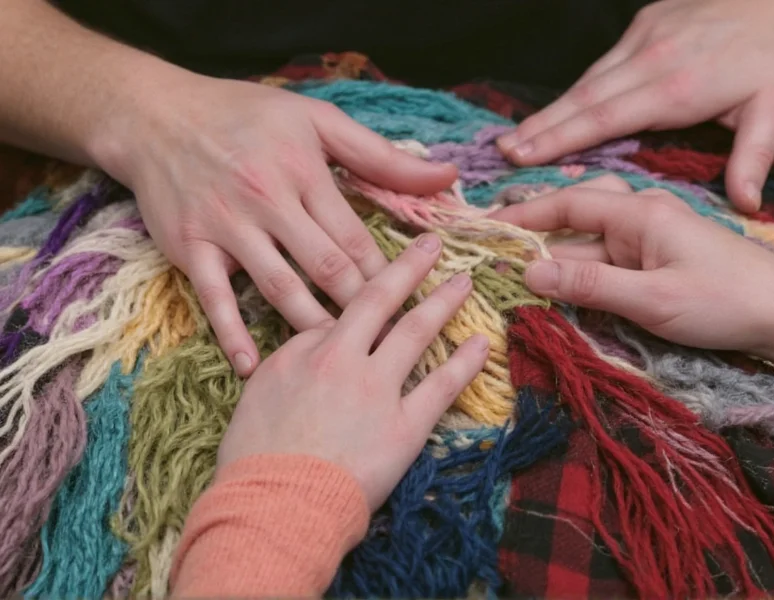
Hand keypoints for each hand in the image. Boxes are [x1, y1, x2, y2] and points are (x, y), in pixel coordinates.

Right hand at [93, 73, 456, 376]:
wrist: (157, 116)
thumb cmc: (244, 115)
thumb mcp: (316, 118)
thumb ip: (380, 155)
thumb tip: (444, 178)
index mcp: (303, 171)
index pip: (355, 236)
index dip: (389, 276)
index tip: (413, 306)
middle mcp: (266, 200)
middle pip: (325, 266)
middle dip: (362, 308)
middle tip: (390, 344)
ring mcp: (225, 226)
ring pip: (279, 287)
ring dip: (312, 326)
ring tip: (343, 362)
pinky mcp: (190, 248)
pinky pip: (214, 298)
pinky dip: (232, 333)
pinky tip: (254, 367)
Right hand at [216, 233, 488, 509]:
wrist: (275, 504)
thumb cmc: (256, 454)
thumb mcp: (262, 391)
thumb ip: (294, 357)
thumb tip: (318, 336)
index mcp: (308, 349)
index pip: (345, 306)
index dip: (374, 277)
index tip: (396, 261)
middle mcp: (346, 359)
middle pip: (383, 302)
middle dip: (412, 268)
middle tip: (435, 245)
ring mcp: (378, 391)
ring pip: (416, 334)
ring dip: (443, 304)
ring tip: (465, 282)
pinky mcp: (404, 428)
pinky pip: (440, 388)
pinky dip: (464, 363)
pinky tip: (481, 343)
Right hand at [492, 187, 773, 369]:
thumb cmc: (726, 302)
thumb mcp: (652, 299)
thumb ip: (589, 283)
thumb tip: (529, 271)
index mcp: (639, 212)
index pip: (567, 204)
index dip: (523, 214)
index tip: (487, 226)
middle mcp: (641, 215)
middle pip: (574, 214)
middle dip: (533, 228)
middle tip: (495, 244)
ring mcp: (651, 234)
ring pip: (589, 236)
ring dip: (556, 249)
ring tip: (519, 262)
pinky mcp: (658, 255)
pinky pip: (607, 253)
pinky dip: (580, 263)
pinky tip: (566, 277)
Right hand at [497, 0, 773, 212]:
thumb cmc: (772, 54)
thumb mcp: (773, 107)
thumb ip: (751, 157)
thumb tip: (743, 205)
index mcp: (674, 89)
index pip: (604, 119)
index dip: (560, 138)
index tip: (524, 156)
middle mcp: (648, 63)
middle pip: (582, 102)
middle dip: (539, 128)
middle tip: (503, 152)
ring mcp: (641, 42)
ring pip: (584, 83)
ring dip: (547, 112)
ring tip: (515, 137)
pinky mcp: (640, 29)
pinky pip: (599, 67)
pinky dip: (573, 92)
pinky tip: (553, 111)